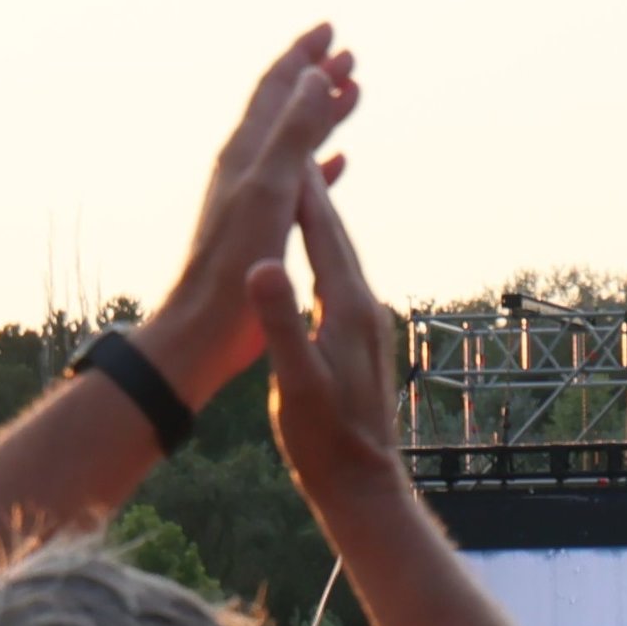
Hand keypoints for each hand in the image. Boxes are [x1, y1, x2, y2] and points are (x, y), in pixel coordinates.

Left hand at [154, 26, 359, 405]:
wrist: (206, 326)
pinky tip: (338, 163)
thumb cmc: (236, 263)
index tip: (331, 33)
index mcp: (246, 153)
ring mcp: (255, 195)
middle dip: (314, 78)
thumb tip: (313, 77)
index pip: (275, 88)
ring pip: (293, 140)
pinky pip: (299, 179)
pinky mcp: (264, 225)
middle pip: (284, 107)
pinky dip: (321, 162)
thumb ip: (293, 132)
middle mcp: (247, 166)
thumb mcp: (271, 189)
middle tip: (347, 56)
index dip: (301, 57)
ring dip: (320, 115)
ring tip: (351, 95)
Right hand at [258, 165, 407, 504]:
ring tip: (303, 184)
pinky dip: (325, 252)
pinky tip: (316, 252)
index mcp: (346, 309)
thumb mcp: (293, 380)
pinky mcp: (362, 340)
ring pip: (341, 256)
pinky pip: (341, 279)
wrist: (363, 483)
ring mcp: (367, 323)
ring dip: (321, 218)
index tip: (286, 144)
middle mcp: (364, 307)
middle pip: (337, 235)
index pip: (322, 234)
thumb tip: (260, 268)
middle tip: (296, 142)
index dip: (303, 188)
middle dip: (315, 190)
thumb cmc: (324, 439)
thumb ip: (279, 322)